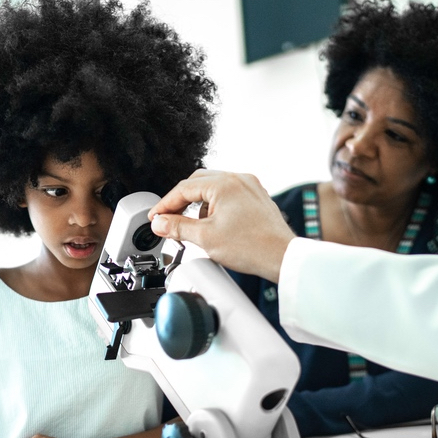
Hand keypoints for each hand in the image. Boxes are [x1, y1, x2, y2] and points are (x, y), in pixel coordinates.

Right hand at [149, 169, 294, 282]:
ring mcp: (250, 187)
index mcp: (224, 184)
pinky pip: (229, 196)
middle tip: (170, 220)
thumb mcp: (206, 238)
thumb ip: (178, 227)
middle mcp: (238, 179)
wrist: (282, 257)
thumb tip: (160, 223)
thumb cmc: (252, 247)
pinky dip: (216, 207)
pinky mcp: (257, 198)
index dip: (165, 204)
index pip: (183, 189)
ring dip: (199, 205)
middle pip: (198, 183)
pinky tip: (215, 226)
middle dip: (181, 202)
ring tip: (196, 228)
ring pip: (214, 189)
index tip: (156, 218)